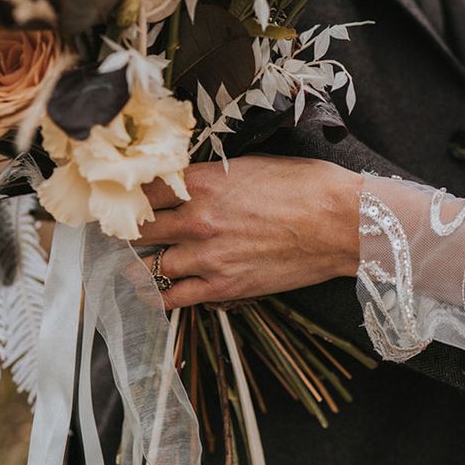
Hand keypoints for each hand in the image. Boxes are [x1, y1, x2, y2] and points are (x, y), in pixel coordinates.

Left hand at [139, 156, 362, 308]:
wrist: (340, 223)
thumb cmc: (305, 186)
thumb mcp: (249, 165)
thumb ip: (209, 176)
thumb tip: (186, 183)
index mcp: (201, 182)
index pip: (142, 192)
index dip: (129, 198)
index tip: (124, 203)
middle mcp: (195, 220)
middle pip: (138, 230)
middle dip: (131, 232)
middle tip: (126, 235)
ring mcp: (206, 257)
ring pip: (151, 266)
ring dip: (144, 266)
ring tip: (138, 266)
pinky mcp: (223, 287)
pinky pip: (174, 299)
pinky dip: (160, 297)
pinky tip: (154, 295)